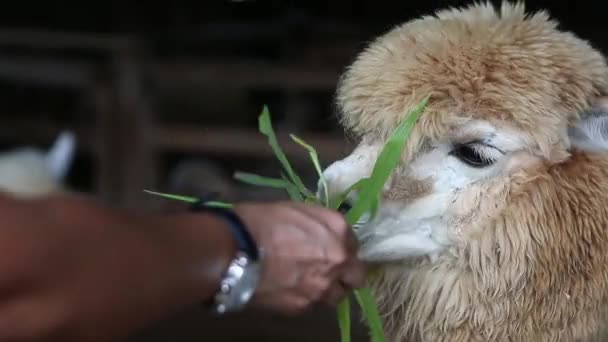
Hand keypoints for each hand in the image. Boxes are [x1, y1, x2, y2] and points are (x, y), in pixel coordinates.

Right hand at [232, 201, 366, 313]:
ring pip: (338, 294)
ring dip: (329, 288)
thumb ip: (318, 224)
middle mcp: (339, 259)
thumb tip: (322, 234)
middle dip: (344, 272)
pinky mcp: (305, 306)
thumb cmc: (260, 221)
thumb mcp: (295, 209)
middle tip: (326, 269)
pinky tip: (290, 289)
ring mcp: (323, 286)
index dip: (340, 246)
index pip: (354, 243)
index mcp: (338, 230)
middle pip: (356, 274)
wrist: (234, 251)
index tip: (328, 247)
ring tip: (307, 282)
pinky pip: (314, 304)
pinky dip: (307, 298)